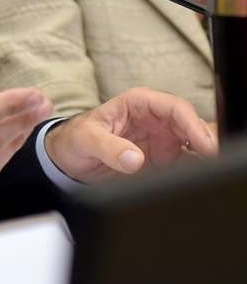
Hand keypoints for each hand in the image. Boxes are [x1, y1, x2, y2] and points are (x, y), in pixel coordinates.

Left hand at [44, 86, 216, 181]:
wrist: (69, 158)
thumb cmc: (75, 138)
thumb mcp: (86, 139)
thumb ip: (108, 147)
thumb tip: (134, 159)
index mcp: (139, 103)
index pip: (175, 107)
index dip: (193, 124)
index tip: (204, 144)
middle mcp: (156, 120)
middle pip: (193, 126)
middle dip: (207, 140)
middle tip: (214, 160)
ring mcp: (163, 140)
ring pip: (195, 145)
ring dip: (205, 157)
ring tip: (210, 171)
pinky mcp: (164, 160)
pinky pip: (187, 165)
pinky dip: (196, 171)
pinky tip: (197, 179)